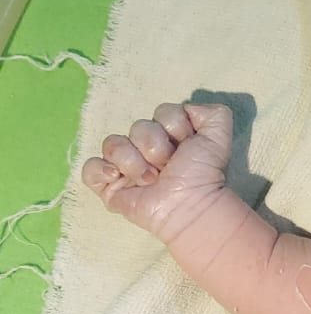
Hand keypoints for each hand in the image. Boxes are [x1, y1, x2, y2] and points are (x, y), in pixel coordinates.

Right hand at [82, 101, 232, 240]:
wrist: (191, 206)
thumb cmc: (204, 173)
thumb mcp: (218, 137)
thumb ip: (215, 113)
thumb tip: (189, 108)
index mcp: (167, 135)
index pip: (162, 112)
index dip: (175, 128)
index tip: (187, 147)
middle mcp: (144, 148)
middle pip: (138, 127)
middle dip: (157, 148)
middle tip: (169, 168)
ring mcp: (124, 167)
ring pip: (113, 144)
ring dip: (135, 164)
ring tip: (151, 181)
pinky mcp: (108, 186)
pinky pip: (89, 168)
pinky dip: (100, 171)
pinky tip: (117, 179)